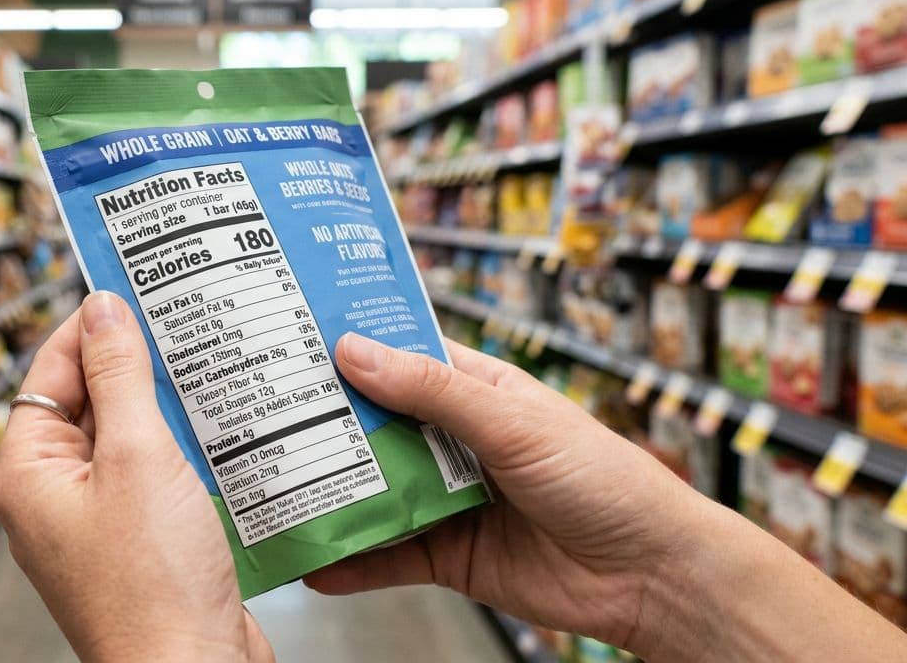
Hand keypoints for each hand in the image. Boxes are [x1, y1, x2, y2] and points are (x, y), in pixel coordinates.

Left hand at [0, 291, 272, 662]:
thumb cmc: (152, 588)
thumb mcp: (137, 459)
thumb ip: (120, 377)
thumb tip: (104, 310)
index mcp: (27, 470)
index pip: (52, 370)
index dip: (93, 326)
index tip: (134, 287)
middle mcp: (53, 493)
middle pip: (92, 400)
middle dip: (139, 365)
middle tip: (186, 320)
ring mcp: (96, 518)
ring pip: (130, 436)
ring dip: (169, 406)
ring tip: (214, 366)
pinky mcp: (138, 538)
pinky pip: (156, 473)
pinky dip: (186, 448)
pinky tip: (225, 426)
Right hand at [305, 333, 709, 653]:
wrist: (652, 576)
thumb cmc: (605, 480)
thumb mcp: (513, 422)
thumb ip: (433, 392)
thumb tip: (355, 350)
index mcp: (476, 390)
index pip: (402, 356)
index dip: (350, 345)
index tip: (289, 335)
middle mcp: (456, 440)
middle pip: (375, 425)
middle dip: (323, 422)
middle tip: (258, 412)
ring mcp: (450, 498)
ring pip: (375, 488)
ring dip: (329, 490)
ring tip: (268, 485)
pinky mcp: (449, 555)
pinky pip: (388, 554)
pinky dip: (350, 559)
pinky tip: (311, 558)